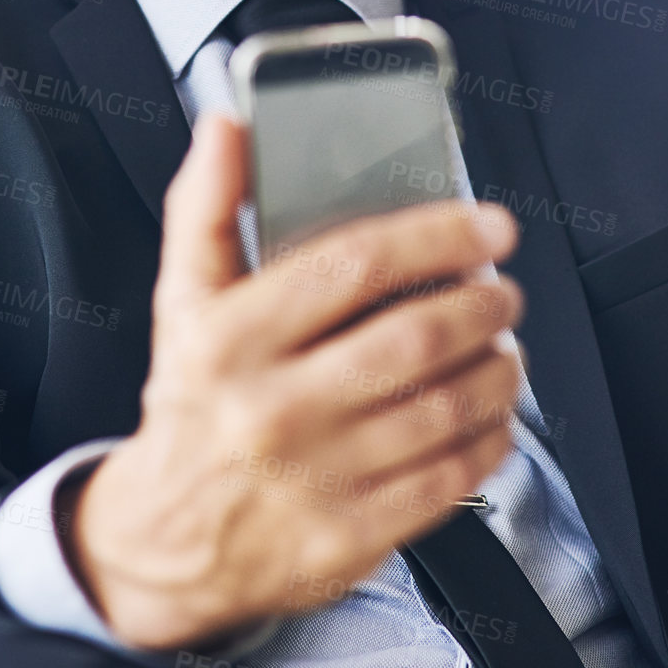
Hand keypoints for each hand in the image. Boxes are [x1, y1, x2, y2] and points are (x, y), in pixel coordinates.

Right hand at [67, 110, 521, 649]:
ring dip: (498, 369)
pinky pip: (449, 480)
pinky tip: (492, 415)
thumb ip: (206, 205)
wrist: (162, 540)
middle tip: (501, 289)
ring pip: (444, 408)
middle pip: (414, 337)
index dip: (436, 235)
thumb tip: (226, 127)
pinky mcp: (350, 537)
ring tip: (505, 346)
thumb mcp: (182, 298)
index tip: (487, 224)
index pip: (354, 265)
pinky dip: (488, 439)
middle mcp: (273, 407)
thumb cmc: (192, 401)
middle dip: (482, 303)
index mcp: (230, 337)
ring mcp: (316, 478)